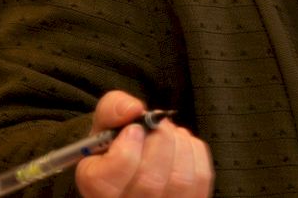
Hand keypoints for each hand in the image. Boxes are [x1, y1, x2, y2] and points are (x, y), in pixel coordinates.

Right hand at [75, 91, 212, 197]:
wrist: (137, 165)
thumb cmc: (116, 148)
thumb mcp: (104, 127)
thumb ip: (111, 110)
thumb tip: (132, 109)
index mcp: (96, 192)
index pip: (104, 183)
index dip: (123, 152)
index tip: (133, 130)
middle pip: (149, 183)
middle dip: (158, 140)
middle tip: (155, 126)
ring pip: (179, 180)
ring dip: (177, 143)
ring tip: (167, 133)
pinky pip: (200, 177)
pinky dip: (193, 151)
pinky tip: (180, 146)